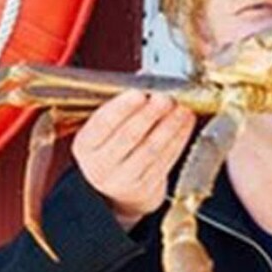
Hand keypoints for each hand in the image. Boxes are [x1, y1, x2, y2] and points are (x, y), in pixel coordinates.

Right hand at [72, 90, 195, 228]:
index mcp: (86, 145)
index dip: (121, 108)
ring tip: (181, 108)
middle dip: (150, 114)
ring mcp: (124, 179)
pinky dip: (179, 139)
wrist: (117, 192)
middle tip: (165, 97)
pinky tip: (185, 123)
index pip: (102, 124)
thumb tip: (146, 78)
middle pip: (129, 137)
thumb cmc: (111, 149)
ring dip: (170, 126)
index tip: (139, 93)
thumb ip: (121, 105)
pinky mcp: (146, 187)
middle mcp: (101, 165)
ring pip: (151, 149)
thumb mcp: (104, 129)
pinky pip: (166, 160)